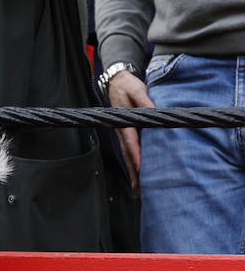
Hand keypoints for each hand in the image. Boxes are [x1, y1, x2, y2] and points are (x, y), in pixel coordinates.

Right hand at [107, 70, 153, 188]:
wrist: (116, 82)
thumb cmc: (127, 86)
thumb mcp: (137, 89)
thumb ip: (145, 101)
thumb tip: (154, 112)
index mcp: (124, 122)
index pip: (131, 143)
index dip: (137, 156)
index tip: (142, 168)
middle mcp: (122, 130)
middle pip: (127, 154)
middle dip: (133, 170)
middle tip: (138, 187)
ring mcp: (122, 132)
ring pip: (127, 154)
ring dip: (132, 170)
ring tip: (137, 186)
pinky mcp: (126, 132)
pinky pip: (128, 149)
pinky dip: (132, 161)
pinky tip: (136, 170)